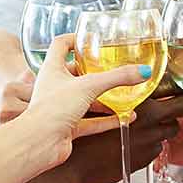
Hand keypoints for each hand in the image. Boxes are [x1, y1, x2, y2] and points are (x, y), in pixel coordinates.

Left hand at [25, 34, 151, 150]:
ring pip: (86, 98)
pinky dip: (107, 118)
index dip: (76, 39)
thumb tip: (142, 71)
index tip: (92, 40)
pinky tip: (124, 116)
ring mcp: (61, 107)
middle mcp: (55, 86)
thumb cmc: (51, 110)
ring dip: (105, 97)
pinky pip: (92, 120)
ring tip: (124, 93)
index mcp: (53, 69)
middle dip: (95, 70)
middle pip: (76, 72)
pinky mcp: (68, 126)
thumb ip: (117, 78)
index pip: (61, 45)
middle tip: (112, 67)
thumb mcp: (89, 86)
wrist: (40, 143)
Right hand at [64, 96, 182, 182]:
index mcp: (141, 100)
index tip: (178, 90)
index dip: (179, 90)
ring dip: (164, 126)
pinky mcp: (146, 158)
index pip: (177, 91)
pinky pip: (156, 147)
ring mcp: (151, 140)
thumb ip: (118, 89)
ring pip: (171, 130)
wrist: (73, 163)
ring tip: (147, 124)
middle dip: (182, 107)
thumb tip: (126, 78)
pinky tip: (133, 141)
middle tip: (177, 105)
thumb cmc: (80, 130)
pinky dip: (150, 143)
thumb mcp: (97, 100)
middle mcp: (151, 120)